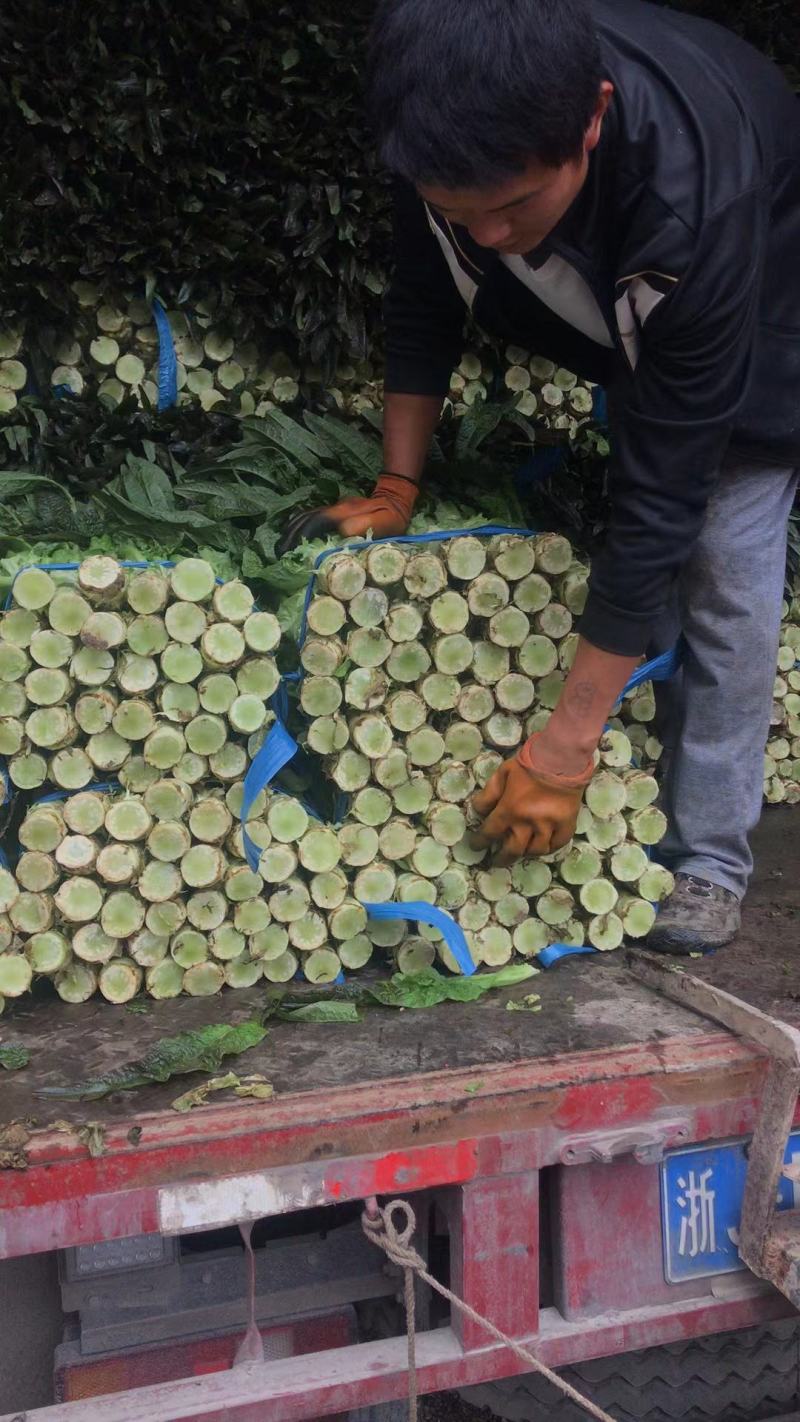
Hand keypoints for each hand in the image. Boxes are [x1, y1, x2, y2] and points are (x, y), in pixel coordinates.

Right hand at [277, 473, 418, 553]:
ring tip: (281, 543)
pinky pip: (311, 514)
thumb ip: (362, 526)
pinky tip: (291, 531)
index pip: (316, 522)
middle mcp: (335, 508)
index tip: (290, 550)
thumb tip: (340, 531)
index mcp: (344, 513)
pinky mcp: (335, 510)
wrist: (395, 498)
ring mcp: (334, 507)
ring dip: (292, 528)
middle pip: (306, 519)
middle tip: (280, 552)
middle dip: (291, 535)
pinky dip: (298, 523)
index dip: (302, 534)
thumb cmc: (391, 517)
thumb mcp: (383, 523)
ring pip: (306, 515)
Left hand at [471, 734, 594, 863]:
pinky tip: (541, 846)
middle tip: (497, 861)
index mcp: (510, 809)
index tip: (477, 846)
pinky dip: (547, 848)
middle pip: (512, 850)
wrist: (561, 758)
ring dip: (524, 852)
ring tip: (520, 851)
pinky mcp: (566, 825)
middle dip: (501, 858)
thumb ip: (488, 794)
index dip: (480, 841)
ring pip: (535, 851)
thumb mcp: (502, 773)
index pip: (490, 832)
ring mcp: (549, 826)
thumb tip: (478, 811)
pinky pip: (556, 845)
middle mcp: (528, 823)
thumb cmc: (529, 764)